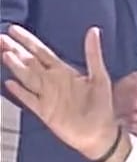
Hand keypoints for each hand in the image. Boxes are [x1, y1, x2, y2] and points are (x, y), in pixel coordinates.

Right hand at [1, 25, 119, 161]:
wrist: (100, 132)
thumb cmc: (102, 104)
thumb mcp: (99, 76)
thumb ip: (93, 53)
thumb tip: (93, 30)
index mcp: (65, 71)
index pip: (42, 52)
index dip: (28, 41)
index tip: (14, 29)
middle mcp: (53, 81)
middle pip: (29, 62)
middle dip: (15, 50)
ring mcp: (46, 96)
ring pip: (26, 77)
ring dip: (15, 66)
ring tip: (4, 53)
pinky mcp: (44, 112)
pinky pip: (29, 99)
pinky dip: (19, 92)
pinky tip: (9, 83)